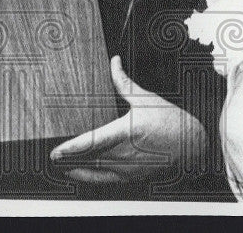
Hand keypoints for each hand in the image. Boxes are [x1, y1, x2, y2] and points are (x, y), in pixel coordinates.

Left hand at [49, 56, 205, 184]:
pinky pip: (105, 181)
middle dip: (68, 160)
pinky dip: (89, 178)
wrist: (192, 145)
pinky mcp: (132, 177)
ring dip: (75, 170)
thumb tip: (114, 61)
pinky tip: (78, 174)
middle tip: (51, 157)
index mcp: (125, 132)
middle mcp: (124, 154)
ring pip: (94, 173)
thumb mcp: (145, 98)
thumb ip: (124, 82)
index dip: (71, 149)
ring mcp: (128, 169)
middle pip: (88, 160)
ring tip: (60, 166)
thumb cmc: (170, 120)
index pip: (92, 142)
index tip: (55, 152)